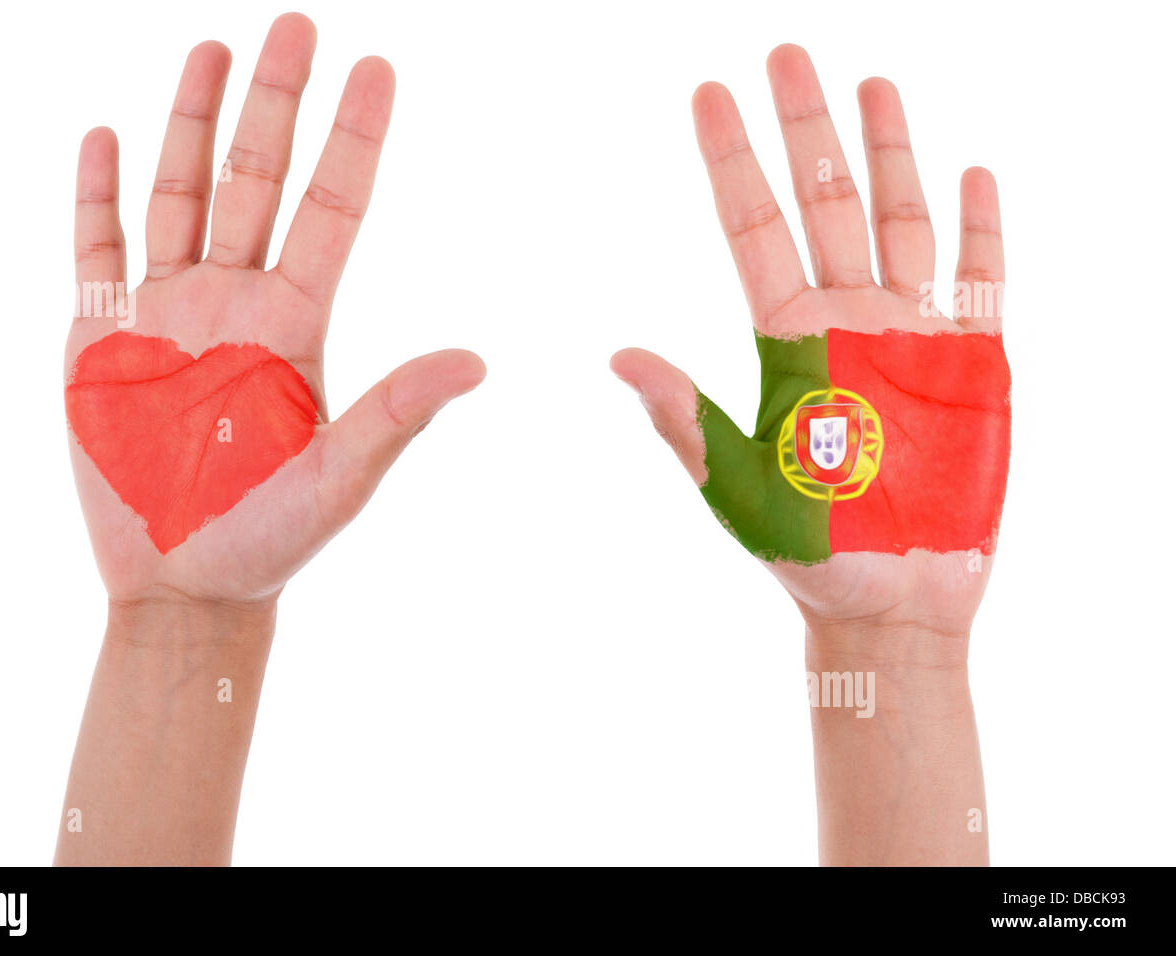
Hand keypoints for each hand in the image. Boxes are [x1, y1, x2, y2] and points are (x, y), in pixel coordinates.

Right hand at [67, 14, 483, 606]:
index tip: (378, 69)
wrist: (182, 585)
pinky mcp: (102, 336)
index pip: (332, 209)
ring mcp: (169, 311)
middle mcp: (236, 302)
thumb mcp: (340, 477)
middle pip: (257, 182)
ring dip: (193, 123)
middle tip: (297, 24)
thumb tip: (480, 361)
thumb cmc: (268, 541)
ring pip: (180, 194)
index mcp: (295, 325)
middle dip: (276, 104)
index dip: (353, 139)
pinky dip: (95, 193)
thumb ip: (397, 412)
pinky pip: (97, 247)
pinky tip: (104, 133)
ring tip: (213, 50)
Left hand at [612, 45, 1008, 646]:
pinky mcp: (973, 362)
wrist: (890, 603)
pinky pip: (981, 279)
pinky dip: (979, 229)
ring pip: (900, 220)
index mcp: (787, 339)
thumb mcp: (736, 484)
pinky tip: (969, 175)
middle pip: (825, 201)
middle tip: (786, 52)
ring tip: (874, 84)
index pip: (753, 226)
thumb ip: (684, 416)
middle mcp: (847, 320)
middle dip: (808, 128)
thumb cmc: (808, 553)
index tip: (709, 92)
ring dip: (890, 153)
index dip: (733, 160)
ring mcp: (912, 333)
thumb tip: (615, 354)